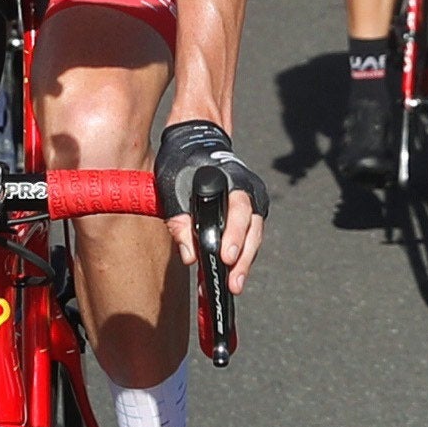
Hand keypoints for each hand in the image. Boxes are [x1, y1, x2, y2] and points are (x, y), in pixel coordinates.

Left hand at [155, 118, 267, 292]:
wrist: (196, 140)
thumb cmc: (182, 162)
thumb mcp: (172, 186)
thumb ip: (179, 220)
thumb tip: (189, 256)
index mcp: (231, 178)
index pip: (238, 211)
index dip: (234, 236)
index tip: (226, 257)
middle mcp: (248, 189)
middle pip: (252, 228)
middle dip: (243, 258)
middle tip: (234, 283)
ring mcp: (252, 201)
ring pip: (255, 236)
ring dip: (245, 263)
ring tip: (234, 286)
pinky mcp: (249, 212)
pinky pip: (249, 237)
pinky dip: (240, 256)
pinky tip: (228, 274)